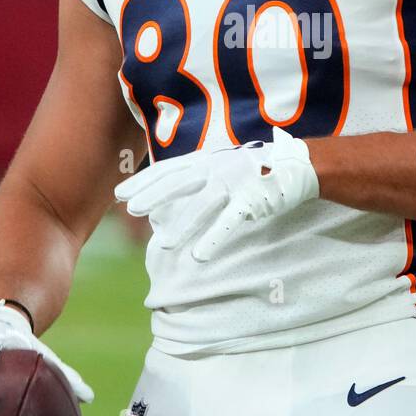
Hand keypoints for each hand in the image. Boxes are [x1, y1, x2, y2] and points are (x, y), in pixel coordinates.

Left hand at [114, 126, 319, 261]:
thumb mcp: (220, 164)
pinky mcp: (252, 200)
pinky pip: (230, 222)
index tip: (120, 193)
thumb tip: (164, 190)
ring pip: (203, 205)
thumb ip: (196, 174)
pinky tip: (199, 256)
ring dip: (182, 225)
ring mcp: (235, 183)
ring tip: (162, 244)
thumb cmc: (253, 168)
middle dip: (153, 196)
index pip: (169, 168)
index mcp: (206, 159)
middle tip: (129, 209)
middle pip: (178, 182)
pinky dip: (214, 238)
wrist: (295, 165)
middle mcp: (217, 168)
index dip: (144, 180)